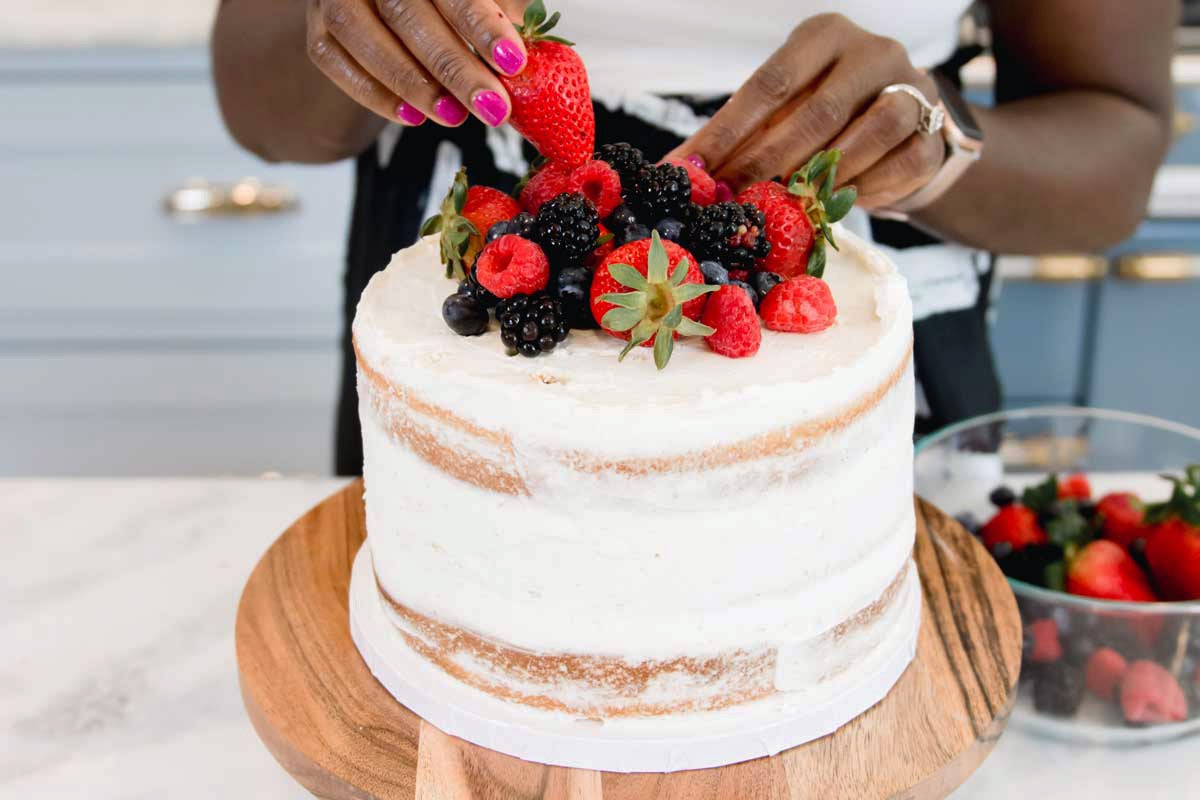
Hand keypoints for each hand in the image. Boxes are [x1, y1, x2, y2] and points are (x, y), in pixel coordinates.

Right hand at [305, 0, 529, 127]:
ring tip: (454, 116)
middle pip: (408, 11)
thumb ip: (500, 8)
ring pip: (362, 34)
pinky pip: (335, 62)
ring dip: (413, 83)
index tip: (513, 61)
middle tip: (492, 106)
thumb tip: (533, 44)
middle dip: (455, 66)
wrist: (382, 7)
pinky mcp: (316, 28)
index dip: (482, 23)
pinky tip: (413, 117)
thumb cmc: (443, 4)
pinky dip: (374, 94)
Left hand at [668, 14, 944, 208]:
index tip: (695, 171)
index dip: (730, 132)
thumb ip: (734, 137)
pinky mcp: (935, 132)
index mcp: (822, 37)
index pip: (770, 83)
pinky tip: (839, 205)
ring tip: (789, 206)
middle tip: (734, 200)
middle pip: (820, 111)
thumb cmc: (824, 119)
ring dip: (826, 176)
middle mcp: (871, 52)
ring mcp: (912, 86)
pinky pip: (904, 163)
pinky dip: (868, 190)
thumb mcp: (779, 115)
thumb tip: (673, 172)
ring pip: (873, 131)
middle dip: (770, 162)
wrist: (901, 131)